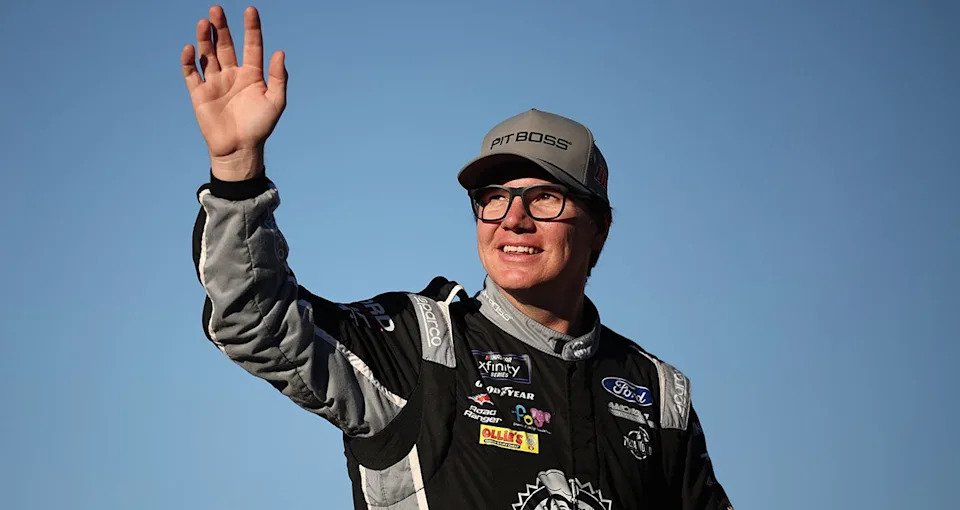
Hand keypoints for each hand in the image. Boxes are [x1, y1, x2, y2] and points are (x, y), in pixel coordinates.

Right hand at [181, 6, 286, 180]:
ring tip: (205, 23)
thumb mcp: (276, 102)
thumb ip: (278, 77)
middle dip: (221, 27)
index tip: (250, 10)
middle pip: (225, 44)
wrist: (239, 149)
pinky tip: (190, 49)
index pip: (252, 45)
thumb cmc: (260, 127)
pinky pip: (191, 73)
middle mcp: (232, 74)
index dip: (251, 28)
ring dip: (205, 38)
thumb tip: (280, 52)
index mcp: (252, 74)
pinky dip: (189, 60)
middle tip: (217, 10)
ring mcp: (215, 82)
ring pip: (208, 54)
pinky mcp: (199, 93)